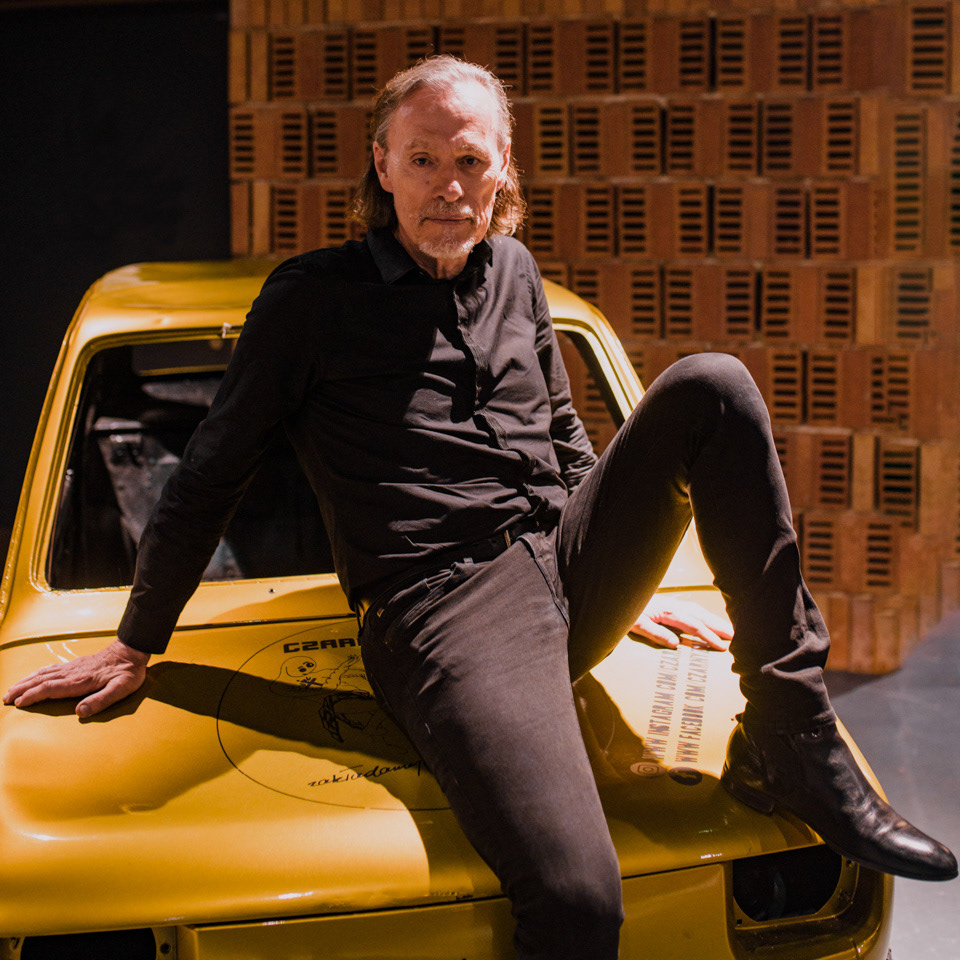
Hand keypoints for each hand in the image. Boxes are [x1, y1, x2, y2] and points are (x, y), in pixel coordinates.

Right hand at [3, 639, 150, 717]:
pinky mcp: (76, 664)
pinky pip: (51, 668)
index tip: (18, 703)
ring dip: (26, 681)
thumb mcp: (121, 689)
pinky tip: (32, 676)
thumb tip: (80, 713)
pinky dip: (37, 673)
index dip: (33, 695)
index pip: (51, 688)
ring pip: (44, 673)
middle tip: (5, 698)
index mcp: (81, 681)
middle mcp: (73, 672)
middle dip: (22, 689)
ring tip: (11, 689)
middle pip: (42, 680)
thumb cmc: (128, 672)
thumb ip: (101, 700)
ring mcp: (73, 667)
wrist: (132, 650)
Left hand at [629, 597, 732, 650]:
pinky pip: (691, 608)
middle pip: (701, 615)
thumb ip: (656, 633)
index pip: (694, 625)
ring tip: (727, 629)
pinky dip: (703, 614)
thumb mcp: (636, 624)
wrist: (617, 594)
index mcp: (668, 611)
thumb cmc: (625, 611)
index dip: (708, 637)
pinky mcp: (668, 603)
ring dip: (713, 619)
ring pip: (698, 610)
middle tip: (735, 636)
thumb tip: (676, 644)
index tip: (721, 646)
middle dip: (718, 626)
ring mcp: (671, 603)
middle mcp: (673, 605)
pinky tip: (707, 619)